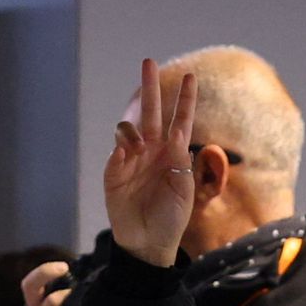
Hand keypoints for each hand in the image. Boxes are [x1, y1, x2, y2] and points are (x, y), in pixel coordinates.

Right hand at [102, 57, 201, 268]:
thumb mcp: (183, 190)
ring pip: (129, 129)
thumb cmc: (170, 220)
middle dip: (149, 87)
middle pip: (151, 113)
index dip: (185, 100)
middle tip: (148, 61)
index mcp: (174, 156)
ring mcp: (132, 160)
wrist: (146, 244)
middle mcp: (153, 152)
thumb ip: (180, 161)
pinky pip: (116, 150)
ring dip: (132, 129)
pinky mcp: (114, 172)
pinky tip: (126, 155)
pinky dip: (121, 147)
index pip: (180, 121)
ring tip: (137, 145)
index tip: (191, 77)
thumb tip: (176, 133)